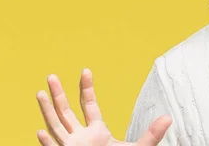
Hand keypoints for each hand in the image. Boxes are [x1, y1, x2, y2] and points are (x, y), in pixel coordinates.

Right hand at [36, 69, 171, 145]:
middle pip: (66, 112)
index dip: (86, 88)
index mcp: (97, 132)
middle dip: (59, 94)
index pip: (89, 105)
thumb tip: (168, 118)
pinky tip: (40, 132)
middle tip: (52, 76)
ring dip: (47, 110)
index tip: (85, 70)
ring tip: (39, 92)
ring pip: (56, 126)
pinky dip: (48, 143)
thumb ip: (152, 135)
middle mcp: (81, 138)